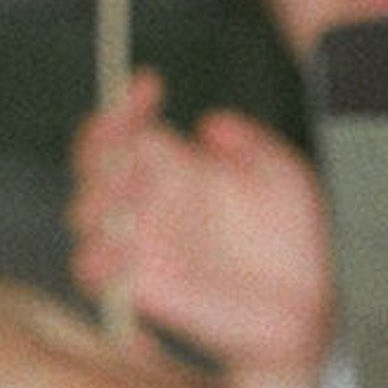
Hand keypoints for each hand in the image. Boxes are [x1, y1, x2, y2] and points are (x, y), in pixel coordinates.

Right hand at [66, 69, 329, 378]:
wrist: (304, 303)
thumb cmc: (292, 237)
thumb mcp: (281, 175)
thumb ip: (250, 144)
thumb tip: (210, 125)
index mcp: (174, 167)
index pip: (127, 128)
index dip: (127, 102)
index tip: (151, 85)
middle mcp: (148, 202)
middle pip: (93, 164)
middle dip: (103, 148)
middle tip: (135, 148)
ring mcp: (140, 245)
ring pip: (83, 216)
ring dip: (95, 201)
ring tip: (129, 197)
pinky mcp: (141, 289)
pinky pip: (93, 273)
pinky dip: (96, 257)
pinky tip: (125, 249)